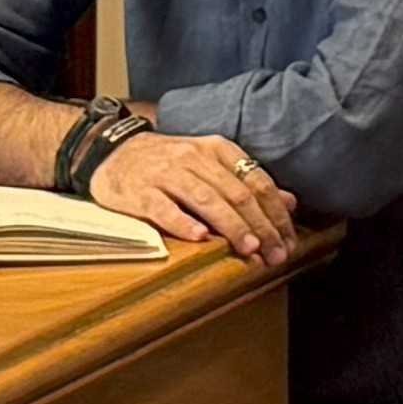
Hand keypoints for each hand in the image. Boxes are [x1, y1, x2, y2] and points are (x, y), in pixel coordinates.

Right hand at [89, 130, 301, 266]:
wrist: (113, 152)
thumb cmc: (168, 162)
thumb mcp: (211, 163)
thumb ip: (249, 182)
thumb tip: (289, 203)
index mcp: (216, 149)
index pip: (256, 181)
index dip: (276, 212)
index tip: (288, 241)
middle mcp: (194, 158)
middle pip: (236, 192)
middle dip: (261, 226)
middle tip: (276, 254)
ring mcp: (166, 174)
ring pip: (206, 199)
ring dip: (231, 225)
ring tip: (249, 248)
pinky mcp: (141, 191)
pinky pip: (164, 208)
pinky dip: (183, 223)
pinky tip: (200, 238)